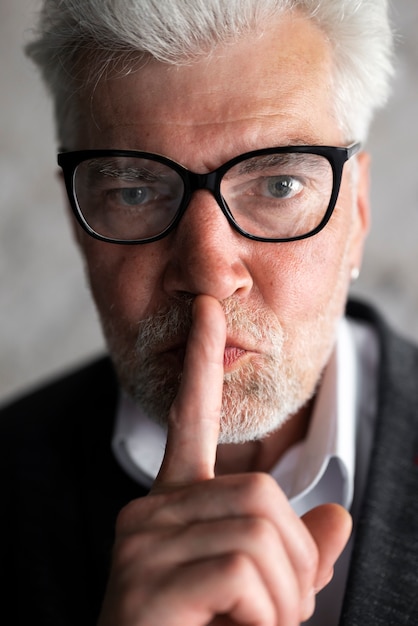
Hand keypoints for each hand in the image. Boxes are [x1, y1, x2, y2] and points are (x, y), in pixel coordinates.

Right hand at [98, 295, 351, 625]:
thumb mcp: (260, 599)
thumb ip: (297, 557)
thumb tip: (338, 515)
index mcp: (173, 506)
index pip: (190, 419)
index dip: (201, 363)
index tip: (207, 310)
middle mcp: (149, 511)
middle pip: (262, 495)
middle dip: (293, 565)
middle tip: (272, 616)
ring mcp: (142, 541)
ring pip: (261, 531)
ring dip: (283, 598)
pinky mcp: (145, 579)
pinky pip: (243, 571)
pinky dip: (265, 617)